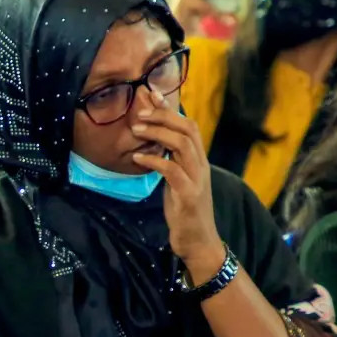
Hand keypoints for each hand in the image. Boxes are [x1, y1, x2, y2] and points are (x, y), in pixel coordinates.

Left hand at [131, 107, 223, 281]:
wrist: (199, 242)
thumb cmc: (185, 212)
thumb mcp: (177, 182)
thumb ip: (171, 161)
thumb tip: (154, 143)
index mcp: (198, 160)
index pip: (188, 125)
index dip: (170, 109)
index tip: (150, 94)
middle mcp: (201, 165)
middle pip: (187, 128)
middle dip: (163, 116)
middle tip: (140, 112)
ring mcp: (196, 178)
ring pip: (181, 144)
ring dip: (157, 133)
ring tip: (135, 130)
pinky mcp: (188, 194)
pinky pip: (171, 169)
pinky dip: (153, 160)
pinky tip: (137, 158)